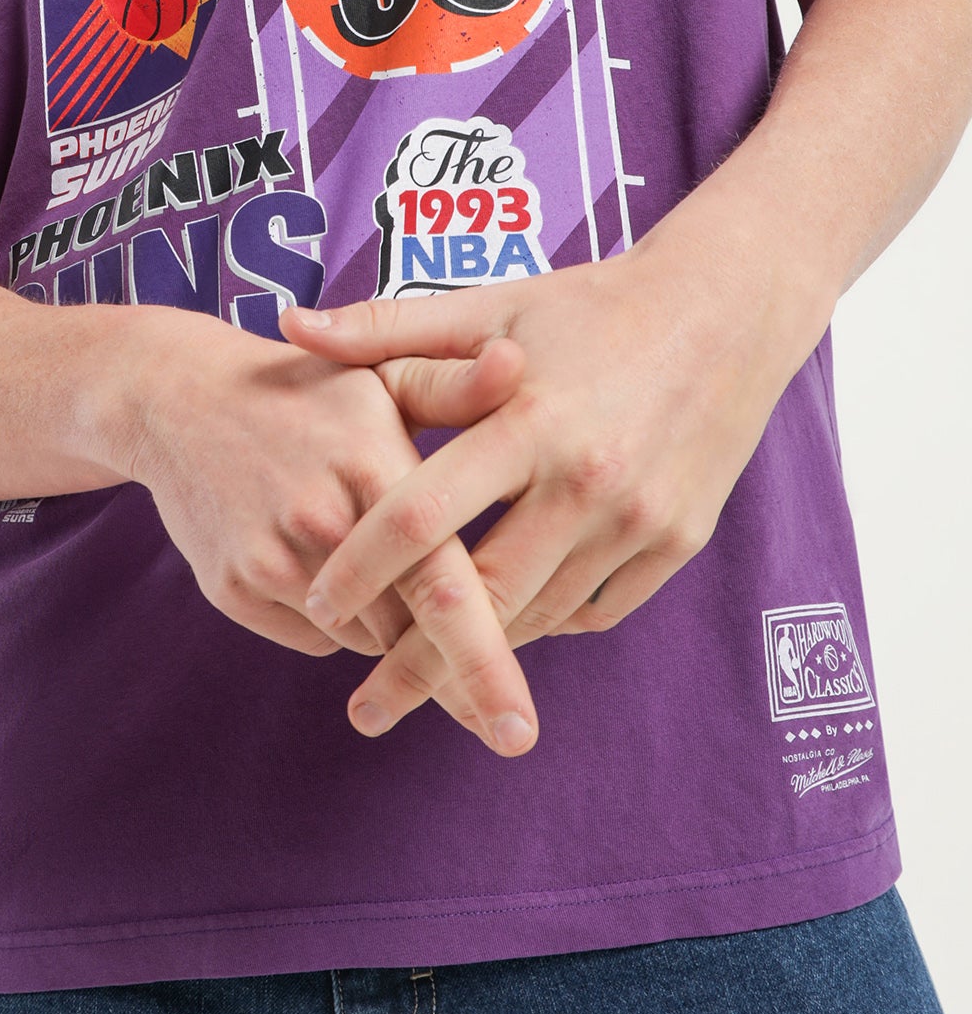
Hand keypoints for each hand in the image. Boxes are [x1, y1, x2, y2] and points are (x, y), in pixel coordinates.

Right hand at [114, 303, 533, 734]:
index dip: (485, 664)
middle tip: (508, 725)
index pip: (444, 585)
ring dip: (393, 630)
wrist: (178, 396)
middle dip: (457, 672)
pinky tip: (326, 569)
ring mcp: (269, 558)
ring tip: (386, 574)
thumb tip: (519, 364)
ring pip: (365, 640)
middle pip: (409, 631)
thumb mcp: (380, 374)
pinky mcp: (232, 587)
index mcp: (374, 465)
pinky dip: (337, 623)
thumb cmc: (307, 391)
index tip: (520, 733)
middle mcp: (321, 519)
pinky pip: (315, 639)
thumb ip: (455, 385)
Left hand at [280, 246, 789, 743]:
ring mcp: (638, 520)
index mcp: (526, 420)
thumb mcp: (486, 306)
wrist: (725, 309)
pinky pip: (594, 610)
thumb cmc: (586, 304)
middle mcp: (585, 480)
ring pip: (540, 616)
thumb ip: (382, 328)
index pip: (419, 515)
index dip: (360, 568)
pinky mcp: (678, 544)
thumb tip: (288, 325)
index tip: (316, 606)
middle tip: (363, 708)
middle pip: (481, 597)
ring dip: (480, 655)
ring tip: (422, 686)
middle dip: (416, 663)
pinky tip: (503, 631)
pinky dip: (544, 624)